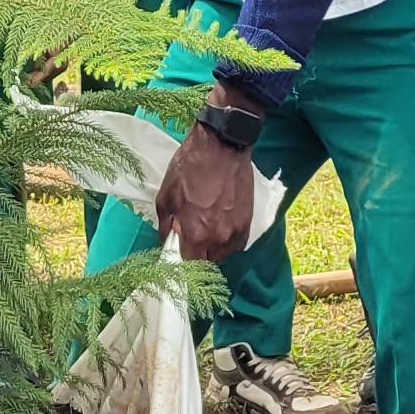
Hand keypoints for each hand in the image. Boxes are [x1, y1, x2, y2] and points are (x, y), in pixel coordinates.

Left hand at [158, 117, 256, 260]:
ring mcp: (237, 232)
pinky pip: (236, 242)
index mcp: (197, 235)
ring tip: (206, 225)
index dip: (181, 263)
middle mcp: (220, 239)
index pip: (189, 266)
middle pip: (207, 261)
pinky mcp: (249, 223)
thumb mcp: (165, 197)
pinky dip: (227, 238)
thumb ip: (166, 225)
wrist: (222, 147)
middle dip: (197, 253)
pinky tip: (220, 221)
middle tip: (190, 235)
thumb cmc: (189, 168)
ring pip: (222, 252)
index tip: (177, 255)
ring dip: (213, 246)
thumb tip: (169, 240)